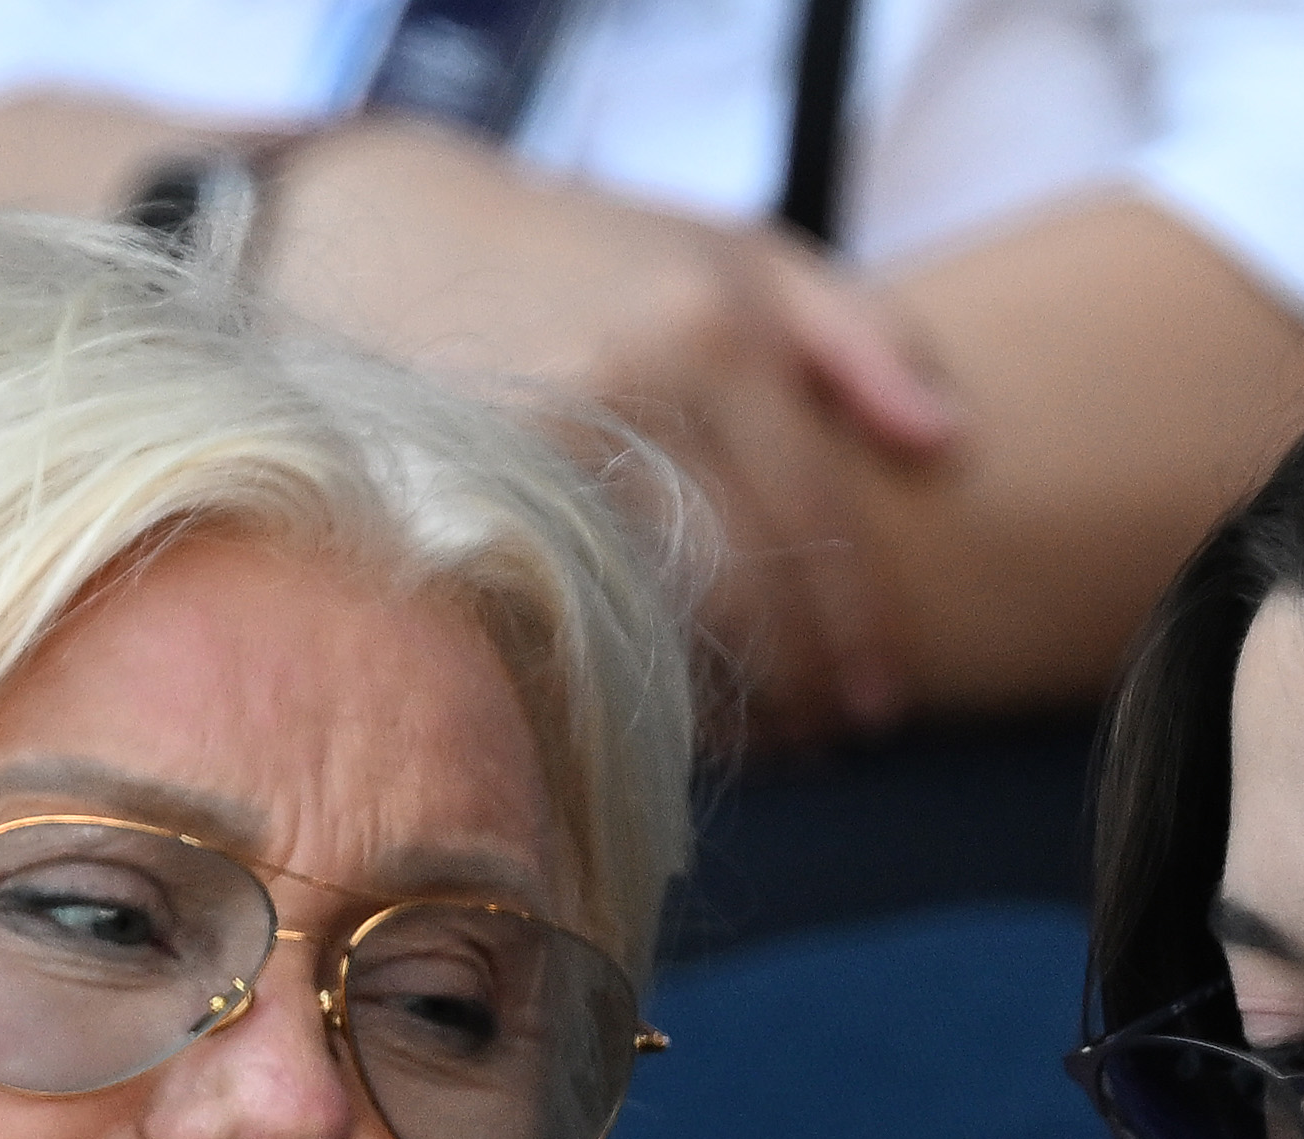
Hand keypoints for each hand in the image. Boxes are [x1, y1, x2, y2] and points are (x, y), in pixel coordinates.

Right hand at [255, 122, 959, 749]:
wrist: (353, 227)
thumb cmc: (574, 255)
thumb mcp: (729, 249)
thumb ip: (860, 334)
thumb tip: (949, 447)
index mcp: (711, 323)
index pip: (812, 521)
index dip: (856, 632)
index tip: (880, 704)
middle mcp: (628, 383)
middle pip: (747, 586)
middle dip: (799, 685)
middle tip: (825, 743)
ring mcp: (531, 445)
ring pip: (657, 620)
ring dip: (718, 704)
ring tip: (756, 746)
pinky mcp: (453, 497)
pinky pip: (561, 625)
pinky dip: (616, 682)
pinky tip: (650, 712)